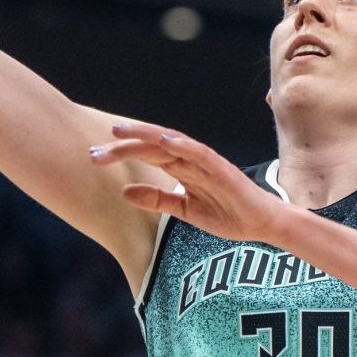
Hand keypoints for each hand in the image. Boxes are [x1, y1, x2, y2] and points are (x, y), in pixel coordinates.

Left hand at [90, 123, 293, 244]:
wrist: (262, 224)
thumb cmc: (228, 215)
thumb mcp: (185, 210)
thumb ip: (158, 200)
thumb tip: (125, 192)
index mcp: (181, 169)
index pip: (145, 156)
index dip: (120, 153)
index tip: (94, 157)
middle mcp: (190, 160)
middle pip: (151, 146)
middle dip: (123, 145)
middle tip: (94, 150)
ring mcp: (206, 162)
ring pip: (171, 143)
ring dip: (145, 136)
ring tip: (120, 132)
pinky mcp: (222, 169)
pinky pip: (200, 153)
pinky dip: (183, 144)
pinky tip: (164, 140)